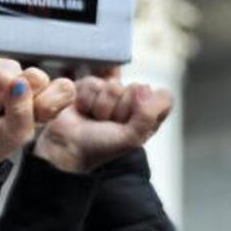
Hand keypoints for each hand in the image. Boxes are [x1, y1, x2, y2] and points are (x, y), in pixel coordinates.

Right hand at [0, 55, 75, 167]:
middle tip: (4, 112)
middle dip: (15, 100)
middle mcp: (29, 82)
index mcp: (47, 98)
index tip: (33, 117)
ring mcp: (6, 70)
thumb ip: (22, 112)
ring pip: (7, 72)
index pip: (64, 88)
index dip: (46, 102)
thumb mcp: (16, 134)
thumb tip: (18, 82)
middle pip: (36, 75)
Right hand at [36, 73, 173, 173]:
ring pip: (113, 86)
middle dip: (120, 109)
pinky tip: (83, 110)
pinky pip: (93, 83)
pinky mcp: (91, 86)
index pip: (163, 96)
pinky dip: (86, 100)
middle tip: (109, 124)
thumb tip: (144, 88)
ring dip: (101, 107)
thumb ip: (147, 115)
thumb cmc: (100, 147)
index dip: (147, 108)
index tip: (132, 124)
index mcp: (149, 115)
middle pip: (137, 88)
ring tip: (95, 118)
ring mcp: (112, 92)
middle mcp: (133, 101)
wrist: (67, 148)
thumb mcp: (132, 138)